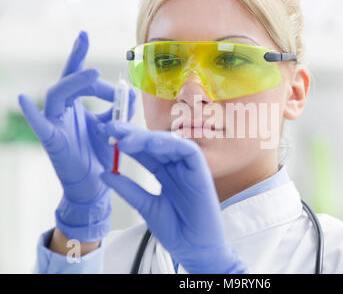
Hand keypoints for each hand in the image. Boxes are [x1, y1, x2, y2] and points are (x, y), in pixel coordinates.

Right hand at [18, 31, 135, 241]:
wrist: (94, 185)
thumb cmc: (100, 156)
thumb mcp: (112, 129)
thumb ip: (117, 112)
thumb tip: (127, 95)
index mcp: (76, 107)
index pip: (77, 78)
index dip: (78, 55)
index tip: (84, 34)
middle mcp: (63, 111)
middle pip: (69, 82)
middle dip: (86, 75)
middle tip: (106, 79)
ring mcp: (55, 124)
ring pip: (57, 95)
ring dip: (75, 83)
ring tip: (92, 74)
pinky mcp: (52, 140)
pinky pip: (39, 124)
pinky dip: (32, 113)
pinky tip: (21, 99)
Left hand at [99, 121, 248, 273]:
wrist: (194, 250)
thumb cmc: (176, 231)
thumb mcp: (145, 206)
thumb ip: (128, 189)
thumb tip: (105, 174)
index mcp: (165, 175)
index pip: (145, 152)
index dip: (126, 142)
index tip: (106, 135)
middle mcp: (177, 169)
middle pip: (155, 144)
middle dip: (134, 134)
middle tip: (112, 129)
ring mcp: (189, 170)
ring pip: (170, 144)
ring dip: (149, 138)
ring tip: (126, 140)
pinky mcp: (201, 173)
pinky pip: (189, 152)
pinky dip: (172, 145)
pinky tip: (153, 145)